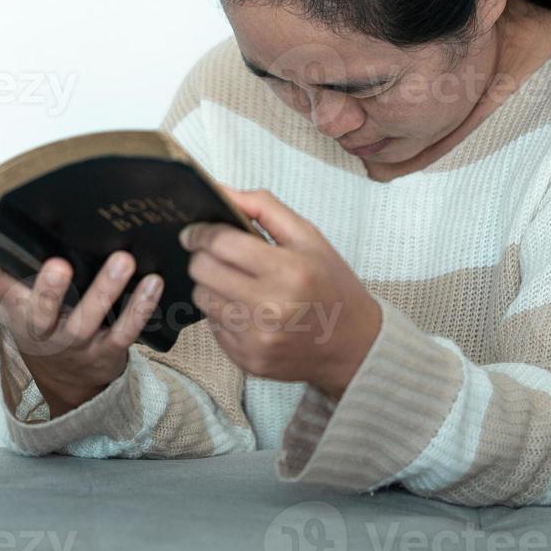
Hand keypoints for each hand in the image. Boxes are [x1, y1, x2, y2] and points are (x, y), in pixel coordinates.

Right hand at [0, 226, 163, 415]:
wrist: (67, 379)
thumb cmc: (35, 320)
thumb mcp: (2, 296)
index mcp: (15, 310)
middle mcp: (43, 328)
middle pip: (42, 312)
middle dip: (49, 290)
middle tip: (58, 264)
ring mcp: (77, 342)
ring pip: (90, 320)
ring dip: (107, 291)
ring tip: (123, 261)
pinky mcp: (109, 350)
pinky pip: (126, 330)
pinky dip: (140, 307)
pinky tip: (153, 282)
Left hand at [180, 188, 381, 398]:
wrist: (354, 345)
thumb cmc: (331, 284)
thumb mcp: (308, 237)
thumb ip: (263, 207)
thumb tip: (220, 191)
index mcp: (287, 270)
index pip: (220, 243)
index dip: (201, 232)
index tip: (196, 230)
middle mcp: (269, 307)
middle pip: (202, 271)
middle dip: (202, 256)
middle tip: (216, 254)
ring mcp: (256, 338)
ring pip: (202, 298)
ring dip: (211, 285)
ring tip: (236, 283)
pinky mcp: (247, 359)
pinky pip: (212, 327)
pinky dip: (222, 313)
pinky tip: (247, 310)